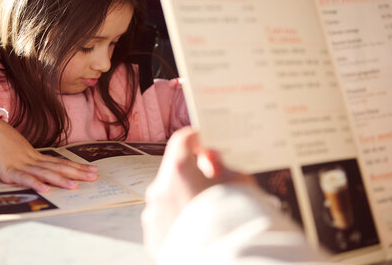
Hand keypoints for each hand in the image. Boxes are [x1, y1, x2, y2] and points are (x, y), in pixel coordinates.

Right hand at [0, 119, 96, 192]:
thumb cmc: (5, 146)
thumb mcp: (23, 155)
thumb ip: (35, 164)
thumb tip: (49, 173)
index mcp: (38, 158)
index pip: (62, 163)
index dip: (78, 167)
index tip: (94, 170)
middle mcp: (34, 161)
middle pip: (59, 167)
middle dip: (77, 173)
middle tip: (94, 176)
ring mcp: (22, 165)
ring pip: (45, 173)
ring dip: (61, 179)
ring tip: (75, 186)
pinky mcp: (9, 171)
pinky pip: (24, 179)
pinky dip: (35, 183)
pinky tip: (46, 189)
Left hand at [141, 127, 252, 256]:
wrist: (228, 261)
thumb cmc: (236, 221)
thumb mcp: (240, 185)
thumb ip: (223, 165)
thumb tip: (210, 158)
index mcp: (179, 170)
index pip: (184, 139)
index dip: (198, 139)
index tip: (207, 144)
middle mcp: (160, 189)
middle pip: (175, 171)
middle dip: (192, 174)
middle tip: (214, 185)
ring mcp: (153, 214)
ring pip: (167, 197)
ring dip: (183, 199)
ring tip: (208, 214)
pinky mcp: (152, 237)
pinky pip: (163, 221)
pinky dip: (177, 222)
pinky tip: (198, 230)